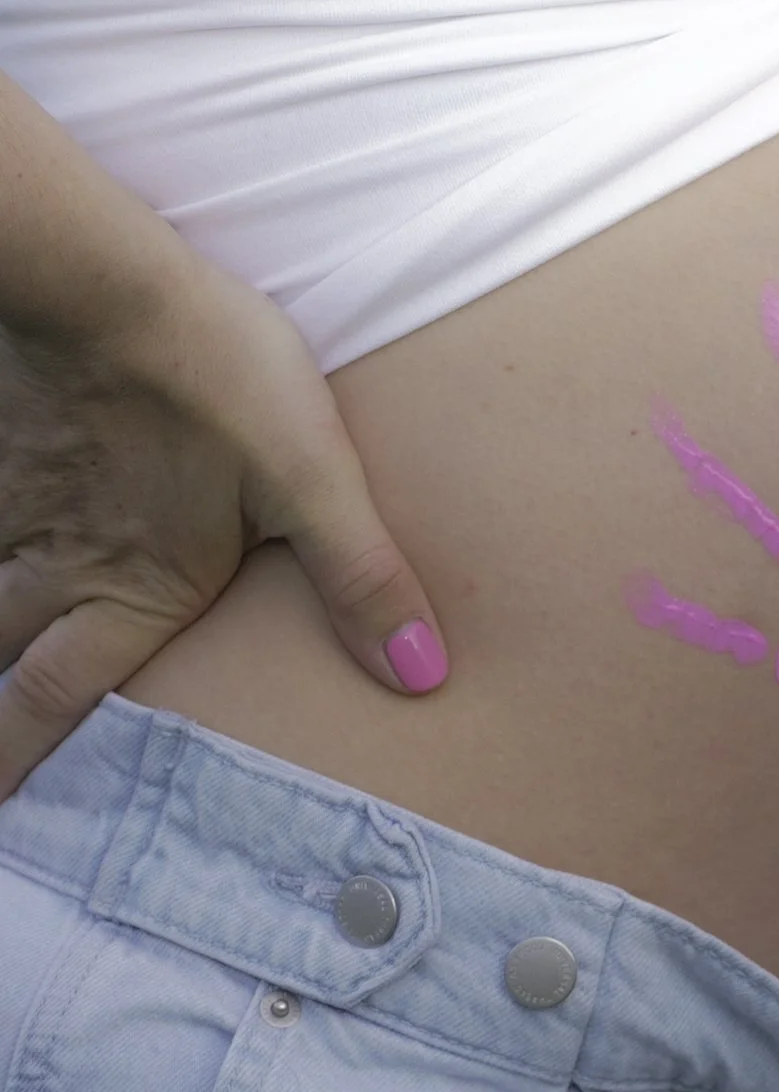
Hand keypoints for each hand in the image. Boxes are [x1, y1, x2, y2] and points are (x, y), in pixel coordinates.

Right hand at [0, 257, 447, 794]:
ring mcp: (10, 506)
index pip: (62, 699)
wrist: (104, 284)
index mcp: (130, 587)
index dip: (25, 759)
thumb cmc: (216, 379)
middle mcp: (52, 563)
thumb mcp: (313, 482)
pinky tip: (3, 519)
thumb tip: (423, 676)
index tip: (2, 807)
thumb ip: (362, 579)